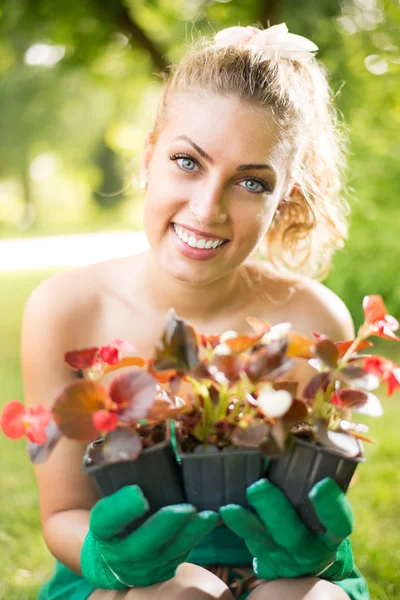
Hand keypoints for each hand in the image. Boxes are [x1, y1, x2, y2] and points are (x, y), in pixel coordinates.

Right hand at [81, 485, 218, 588]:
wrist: (110, 554)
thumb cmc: (113, 513)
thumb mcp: (109, 497)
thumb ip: (122, 472)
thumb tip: (142, 433)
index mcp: (101, 530)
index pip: (106, 521)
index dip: (122, 508)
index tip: (139, 492)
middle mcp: (119, 553)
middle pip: (140, 545)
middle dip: (165, 526)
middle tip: (185, 509)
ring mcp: (142, 566)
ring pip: (167, 554)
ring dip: (189, 534)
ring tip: (207, 515)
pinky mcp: (162, 569)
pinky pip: (181, 555)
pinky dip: (197, 537)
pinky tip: (210, 520)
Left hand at [219, 478, 353, 581]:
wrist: (308, 559)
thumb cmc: (316, 515)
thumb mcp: (324, 503)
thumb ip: (315, 475)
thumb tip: (297, 432)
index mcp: (332, 532)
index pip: (339, 522)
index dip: (332, 506)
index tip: (321, 484)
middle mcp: (311, 548)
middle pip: (294, 534)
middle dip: (275, 511)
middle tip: (258, 487)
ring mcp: (285, 556)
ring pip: (266, 542)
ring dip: (247, 522)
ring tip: (230, 506)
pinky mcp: (264, 559)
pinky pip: (249, 543)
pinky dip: (237, 526)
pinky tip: (224, 510)